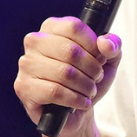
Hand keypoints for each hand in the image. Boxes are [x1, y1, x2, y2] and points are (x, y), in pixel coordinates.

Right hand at [14, 16, 121, 135]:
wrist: (78, 110)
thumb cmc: (88, 77)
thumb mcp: (108, 59)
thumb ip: (113, 45)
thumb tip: (104, 43)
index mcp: (52, 27)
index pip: (74, 27)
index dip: (93, 45)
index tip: (100, 58)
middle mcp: (35, 41)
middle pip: (70, 51)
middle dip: (91, 68)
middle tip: (97, 77)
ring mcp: (27, 64)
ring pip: (64, 73)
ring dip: (85, 85)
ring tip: (90, 90)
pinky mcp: (23, 87)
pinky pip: (54, 91)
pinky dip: (74, 99)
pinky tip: (81, 102)